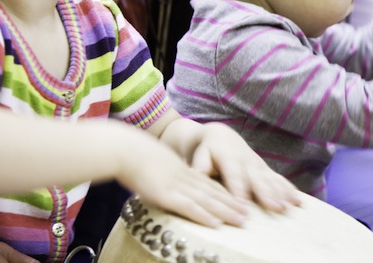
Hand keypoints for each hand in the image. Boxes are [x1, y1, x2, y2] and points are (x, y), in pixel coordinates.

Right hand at [116, 129, 249, 227]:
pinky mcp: (167, 194)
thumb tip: (161, 179)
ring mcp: (177, 185)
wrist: (123, 148)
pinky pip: (189, 207)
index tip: (238, 200)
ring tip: (242, 220)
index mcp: (180, 169)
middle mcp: (184, 177)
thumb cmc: (131, 155)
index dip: (224, 192)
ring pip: (207, 200)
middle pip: (213, 192)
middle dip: (232, 204)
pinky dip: (204, 216)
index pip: (207, 182)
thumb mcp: (153, 162)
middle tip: (248, 214)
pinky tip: (216, 224)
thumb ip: (162, 171)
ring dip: (226, 211)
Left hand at [191, 123, 301, 212]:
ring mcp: (258, 165)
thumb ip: (200, 164)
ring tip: (290, 207)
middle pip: (257, 178)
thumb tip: (198, 173)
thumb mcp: (200, 153)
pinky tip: (299, 201)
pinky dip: (289, 189)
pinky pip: (279, 179)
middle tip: (275, 208)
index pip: (234, 175)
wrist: (221, 135)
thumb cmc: (207, 149)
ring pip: (271, 179)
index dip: (239, 189)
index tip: (243, 204)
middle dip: (267, 193)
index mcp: (229, 157)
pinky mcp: (265, 170)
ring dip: (281, 193)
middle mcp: (247, 160)